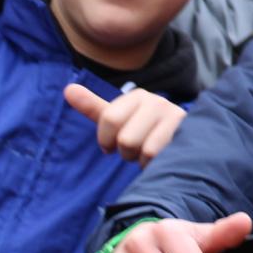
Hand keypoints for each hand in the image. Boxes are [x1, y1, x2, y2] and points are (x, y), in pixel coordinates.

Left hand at [65, 83, 185, 165]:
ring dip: (140, 159)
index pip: (109, 118)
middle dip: (125, 151)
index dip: (106, 139)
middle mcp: (157, 101)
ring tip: (149, 152)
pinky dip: (152, 164)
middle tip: (135, 149)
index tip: (113, 143)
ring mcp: (174, 116)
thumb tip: (67, 88)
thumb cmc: (144, 133)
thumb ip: (93, 106)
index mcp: (138, 96)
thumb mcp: (117, 119)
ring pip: (140, 148)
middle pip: (124, 138)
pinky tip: (161, 157)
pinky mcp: (185, 133)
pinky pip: (155, 155)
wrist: (184, 144)